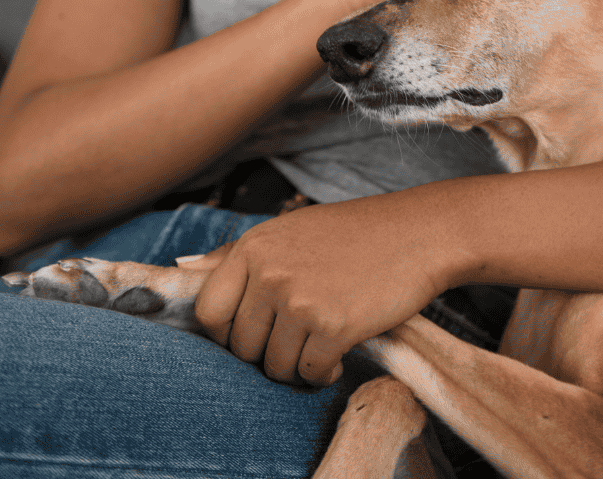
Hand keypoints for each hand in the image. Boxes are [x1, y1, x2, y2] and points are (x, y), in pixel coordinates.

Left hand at [181, 193, 456, 385]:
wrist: (420, 233)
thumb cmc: (355, 232)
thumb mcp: (290, 230)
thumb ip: (237, 253)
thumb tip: (182, 267)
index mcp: (255, 247)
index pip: (208, 312)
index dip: (228, 332)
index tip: (254, 330)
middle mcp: (270, 272)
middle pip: (241, 347)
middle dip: (268, 351)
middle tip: (300, 334)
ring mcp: (300, 300)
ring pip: (274, 366)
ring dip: (299, 362)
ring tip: (324, 335)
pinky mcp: (332, 327)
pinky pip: (311, 373)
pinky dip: (327, 369)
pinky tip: (343, 346)